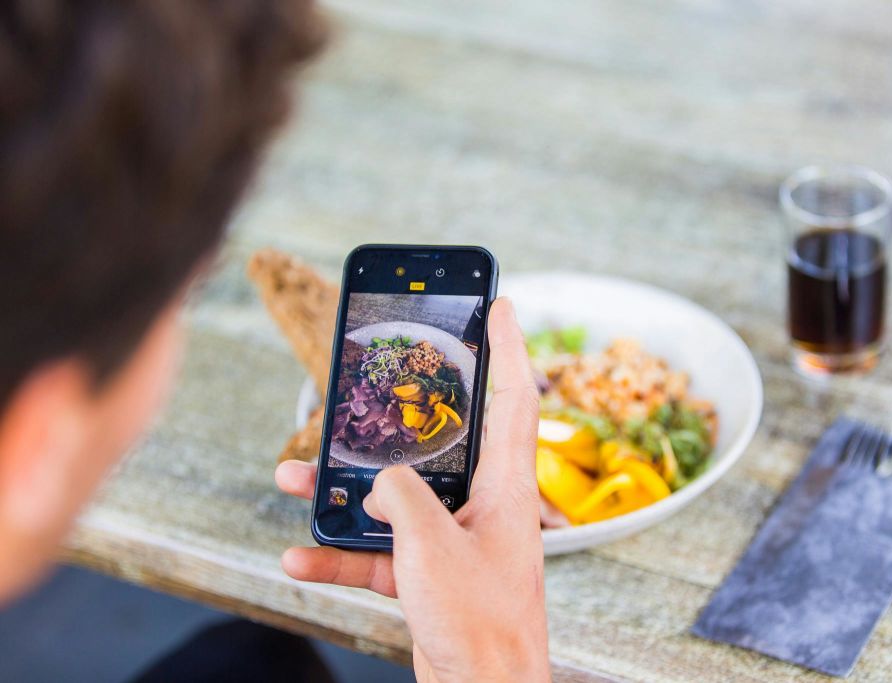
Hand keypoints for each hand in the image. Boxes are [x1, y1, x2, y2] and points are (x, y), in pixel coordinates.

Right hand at [276, 297, 549, 681]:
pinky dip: (340, 553)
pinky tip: (298, 554)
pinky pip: (377, 555)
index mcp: (505, 488)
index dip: (508, 347)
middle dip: (398, 415)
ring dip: (346, 491)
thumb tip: (380, 485)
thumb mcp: (431, 545)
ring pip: (395, 499)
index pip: (514, 398)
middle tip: (374, 380)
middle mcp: (483, 507)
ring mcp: (454, 542)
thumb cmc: (480, 625)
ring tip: (295, 476)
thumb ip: (402, 498)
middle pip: (440, 442)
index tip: (499, 305)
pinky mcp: (429, 577)